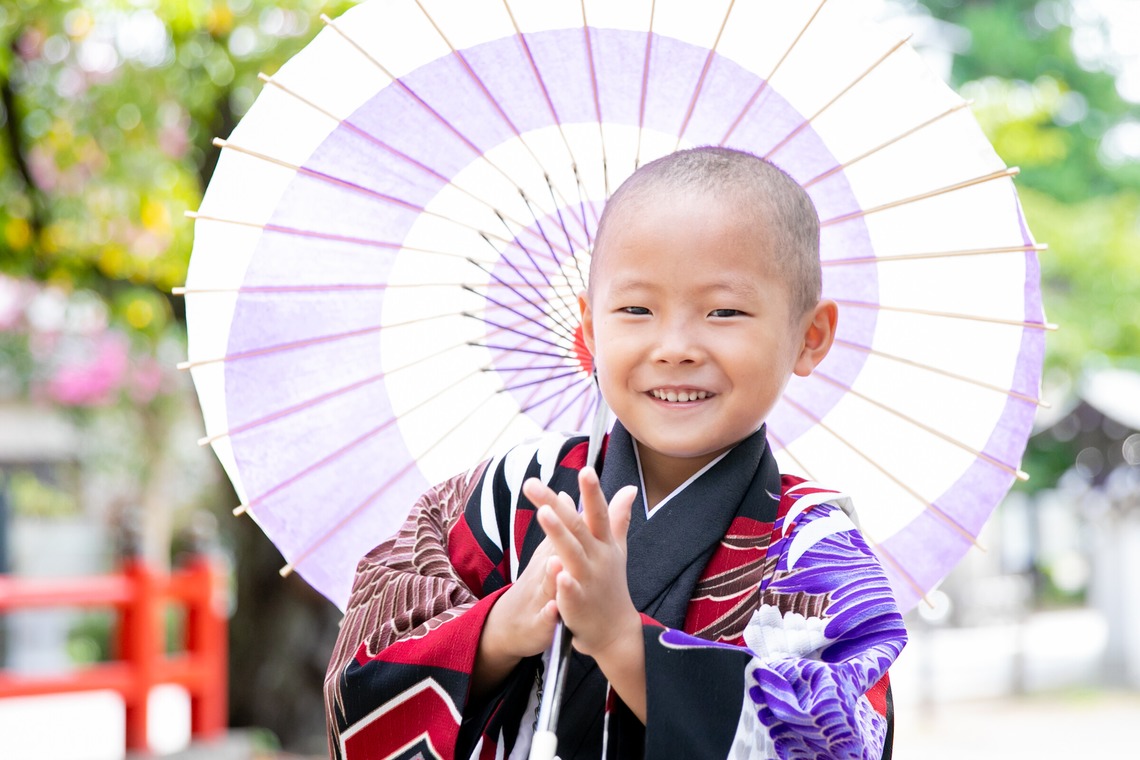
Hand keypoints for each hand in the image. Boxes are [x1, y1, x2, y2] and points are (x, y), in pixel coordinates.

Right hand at [473, 491, 572, 696]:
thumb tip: (568, 493)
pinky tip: (554, 609)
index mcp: (554, 552)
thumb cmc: (542, 584)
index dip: (573, 502)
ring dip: (550, 572)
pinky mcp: (541, 622)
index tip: (585, 473)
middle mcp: (547, 569)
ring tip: (555, 561)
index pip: (564, 523)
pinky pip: (546, 618)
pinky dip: (549, 613)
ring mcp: (542, 595)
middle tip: (550, 508)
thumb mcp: (551, 553)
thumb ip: (564, 526)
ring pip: (547, 583)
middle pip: (550, 547)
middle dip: (552, 528)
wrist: (519, 625)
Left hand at [526, 467, 640, 659]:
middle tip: (532, 483)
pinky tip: (555, 569)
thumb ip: (619, 517)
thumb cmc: (612, 584)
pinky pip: (570, 591)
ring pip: (571, 553)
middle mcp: (598, 558)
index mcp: (605, 543)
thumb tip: (630, 488)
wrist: (615, 631)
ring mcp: (588, 581)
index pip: (598, 512)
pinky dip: (564, 581)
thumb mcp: (617, 549)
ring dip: (558, 533)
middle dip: (555, 504)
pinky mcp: (577, 603)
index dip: (593, 492)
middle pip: (577, 526)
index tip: (586, 468)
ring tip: (543, 512)